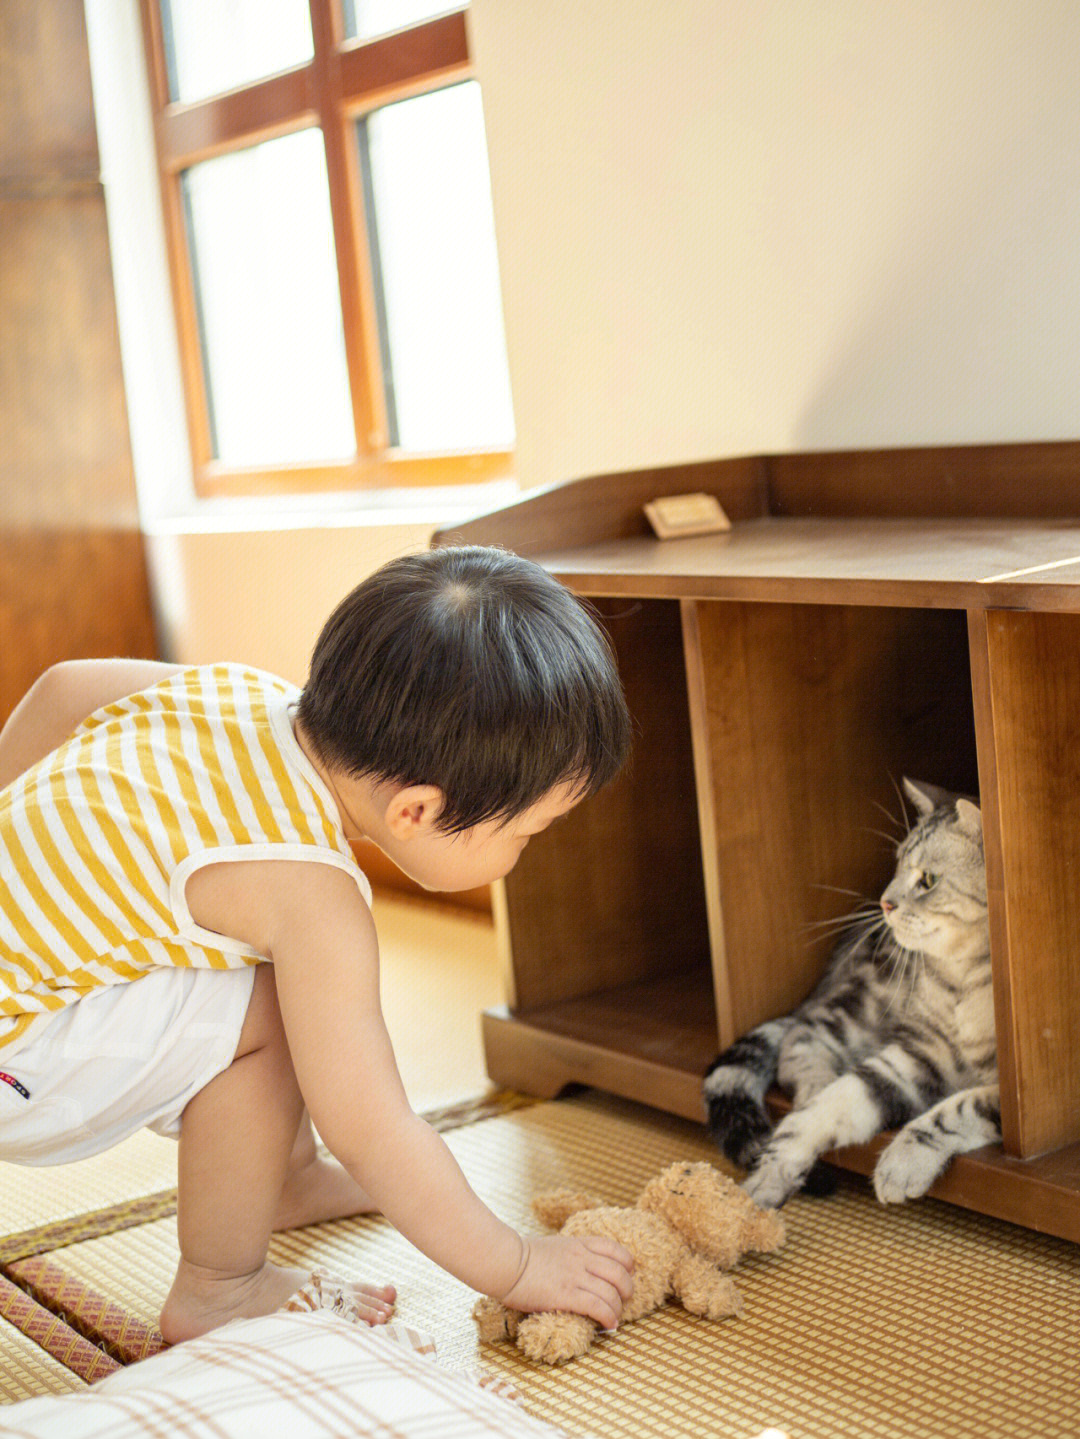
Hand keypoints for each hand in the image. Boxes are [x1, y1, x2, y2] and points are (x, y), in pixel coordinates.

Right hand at [498, 1233, 633, 1328]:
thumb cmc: (523, 1256)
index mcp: (579, 1244)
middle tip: (623, 1300)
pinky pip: (598, 1307)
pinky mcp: (566, 1296)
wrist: (506, 1262)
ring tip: (614, 1318)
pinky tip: (608, 1325)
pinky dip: (608, 1318)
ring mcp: (575, 1277)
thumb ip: (572, 1254)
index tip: (627, 1274)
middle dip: (628, 1289)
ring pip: (611, 1293)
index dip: (627, 1264)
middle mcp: (581, 1258)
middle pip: (619, 1273)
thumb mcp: (555, 1246)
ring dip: (618, 1309)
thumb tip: (582, 1268)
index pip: (615, 1249)